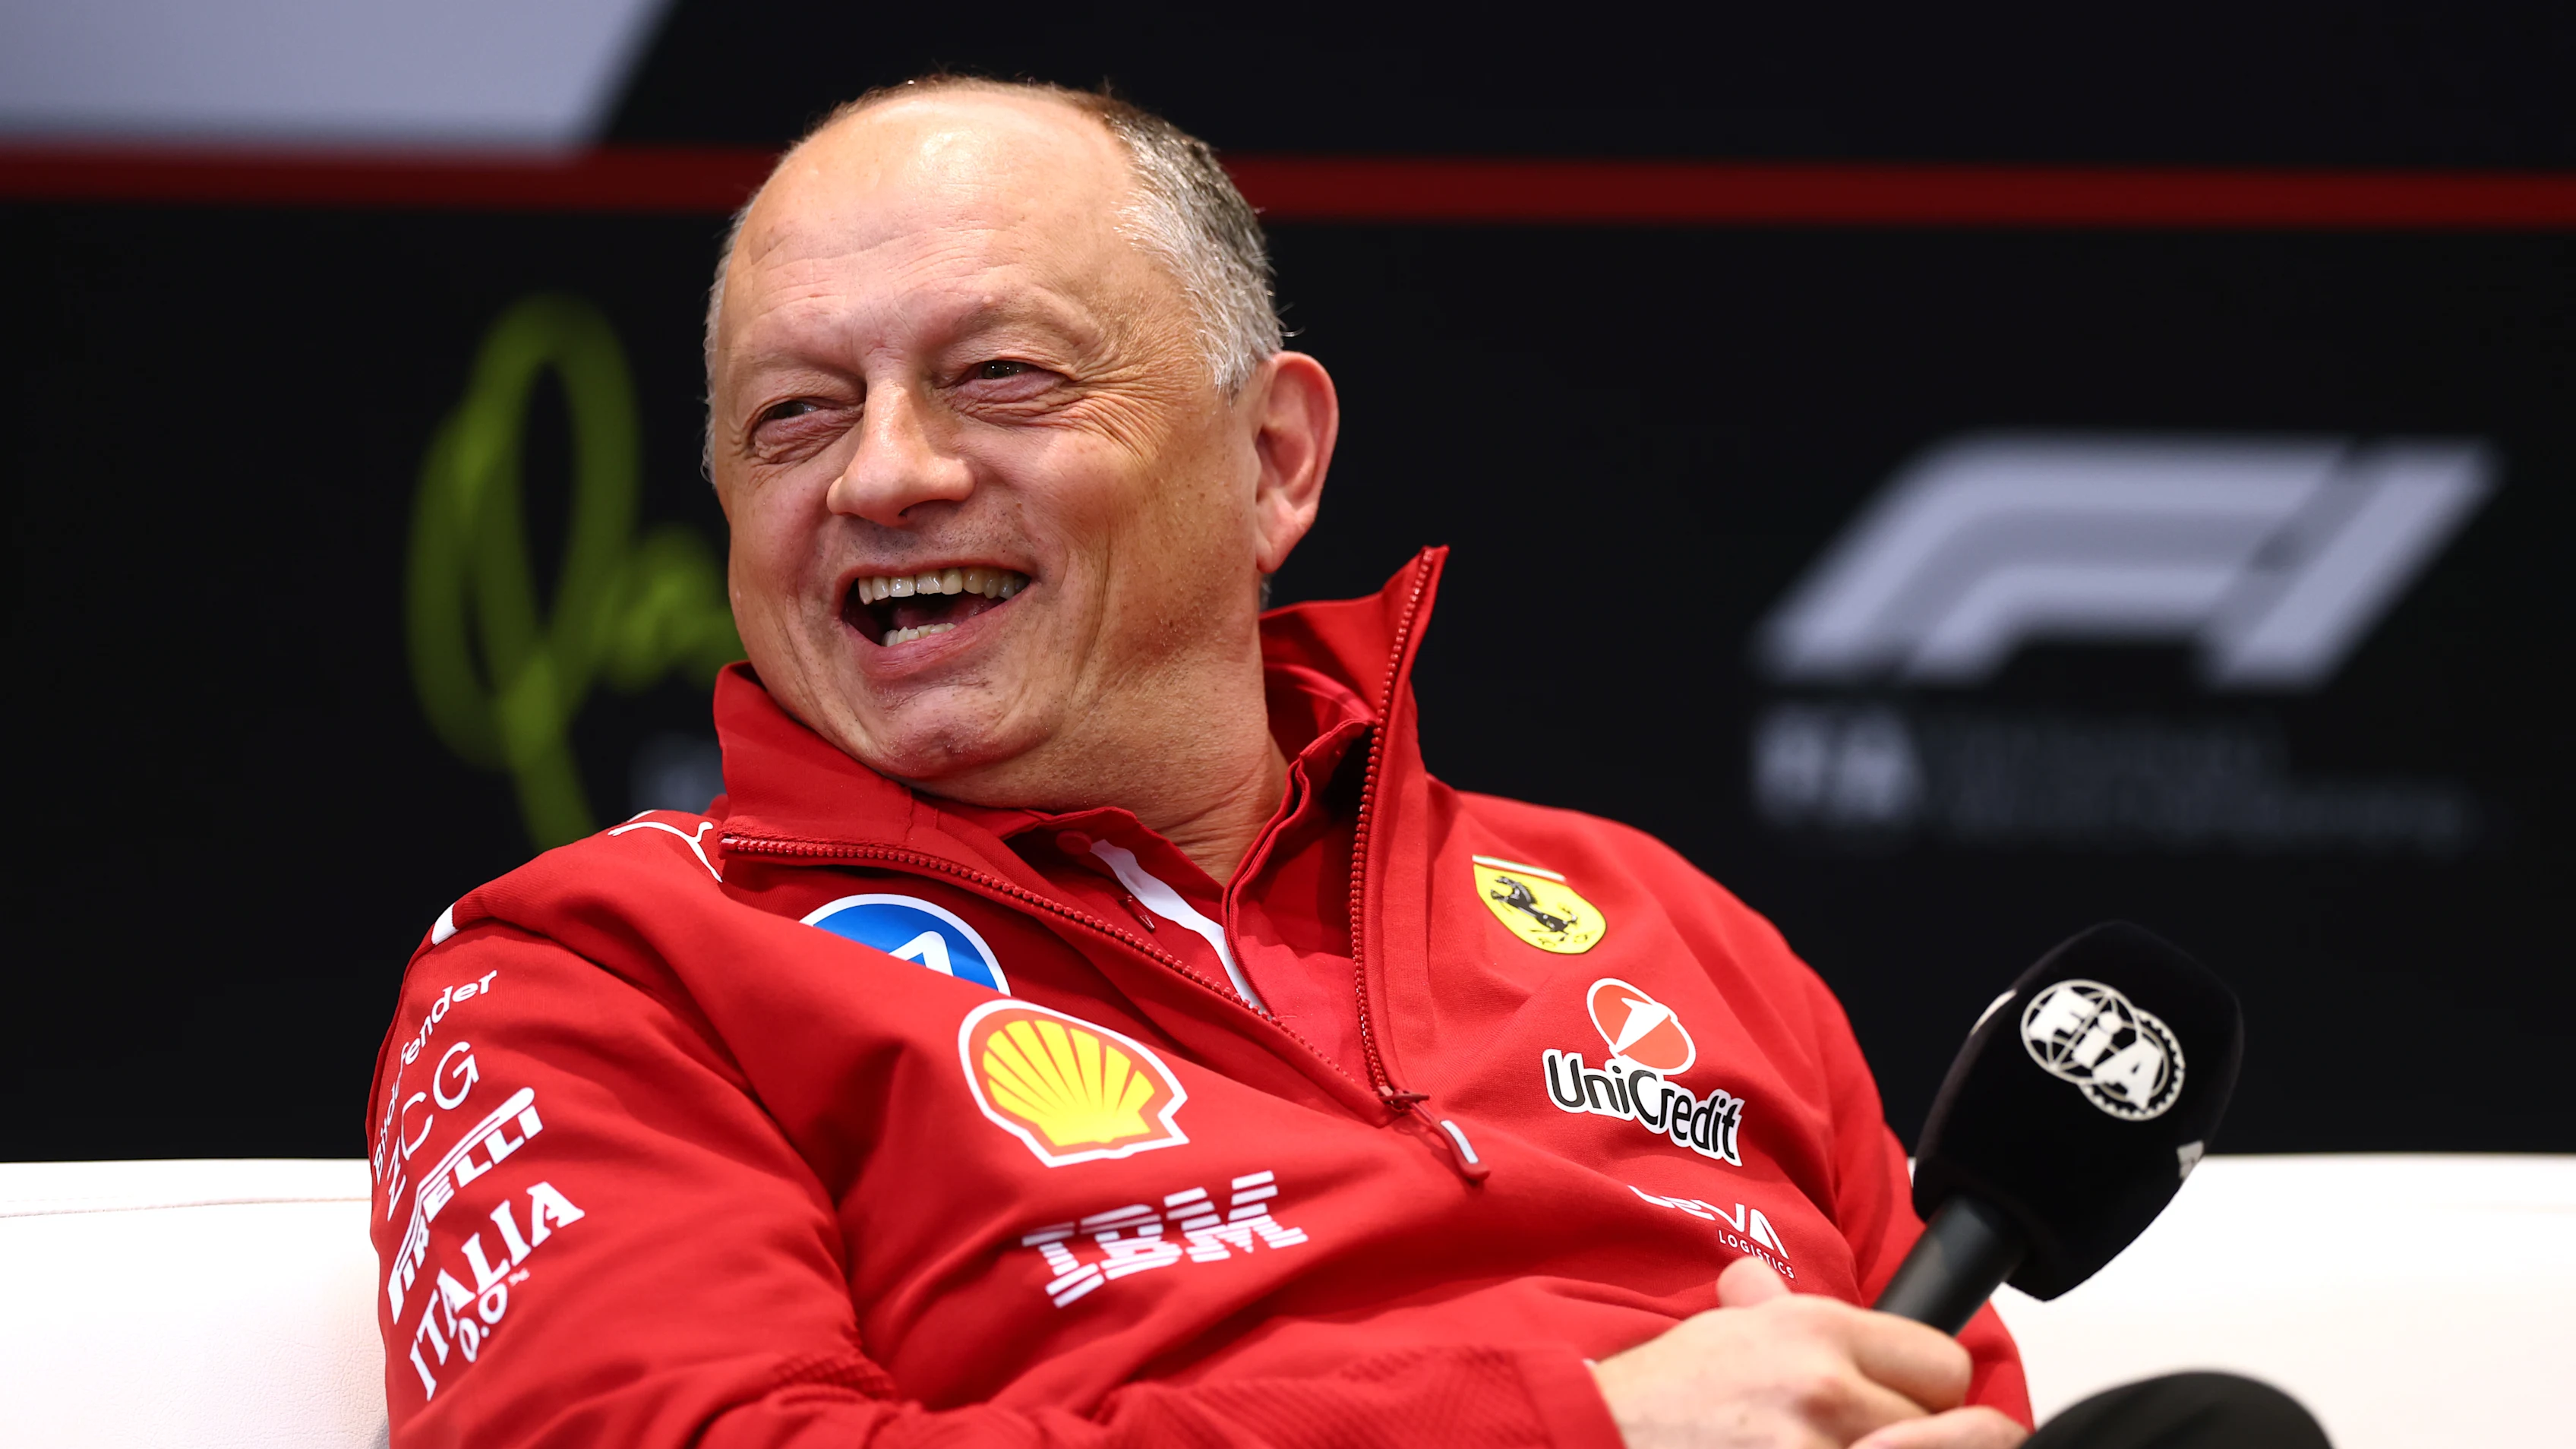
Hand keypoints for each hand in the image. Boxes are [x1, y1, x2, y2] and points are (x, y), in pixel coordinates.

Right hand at [1589, 1258, 2028, 1448]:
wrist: (1591, 1441)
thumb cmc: (1655, 1401)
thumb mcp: (1719, 1333)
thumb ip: (1768, 1307)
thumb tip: (1765, 1281)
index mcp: (1816, 1330)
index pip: (1946, 1366)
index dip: (1936, 1397)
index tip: (1916, 1410)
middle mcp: (1824, 1388)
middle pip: (1949, 1433)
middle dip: (1919, 1444)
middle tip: (1887, 1441)